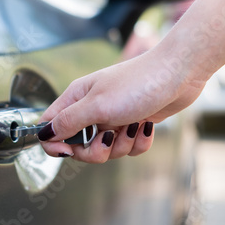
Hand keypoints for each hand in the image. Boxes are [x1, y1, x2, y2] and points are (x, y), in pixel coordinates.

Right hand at [39, 48, 205, 162]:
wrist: (179, 73)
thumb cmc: (137, 83)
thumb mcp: (97, 105)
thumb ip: (68, 122)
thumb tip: (44, 134)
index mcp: (76, 99)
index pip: (50, 126)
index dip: (54, 144)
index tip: (69, 151)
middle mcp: (91, 109)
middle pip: (79, 146)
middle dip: (96, 150)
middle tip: (109, 138)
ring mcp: (112, 118)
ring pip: (105, 149)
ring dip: (121, 144)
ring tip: (133, 126)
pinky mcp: (131, 124)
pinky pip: (128, 147)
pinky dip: (138, 142)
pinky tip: (146, 126)